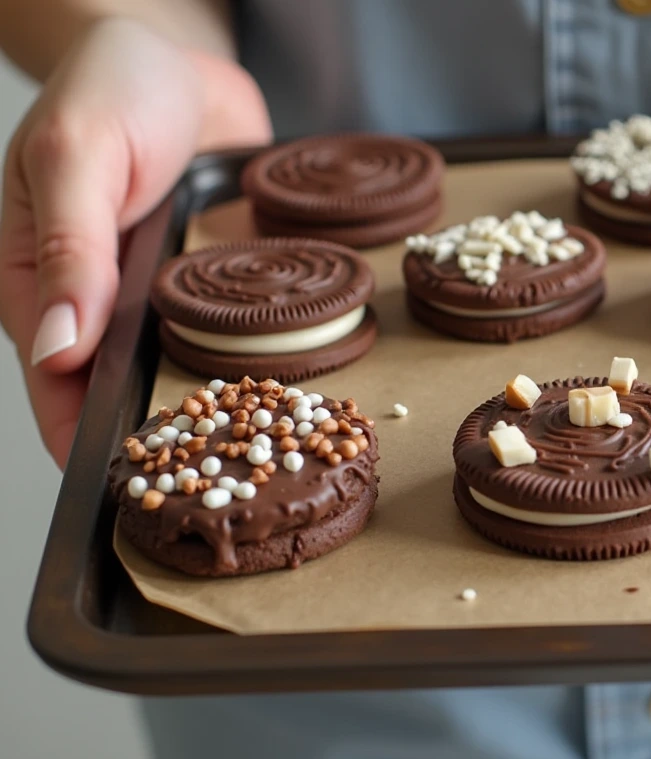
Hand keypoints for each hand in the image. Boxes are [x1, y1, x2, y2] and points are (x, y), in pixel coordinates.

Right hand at [0, 18, 268, 466]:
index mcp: (36, 278)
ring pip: (179, 366)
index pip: (53, 381)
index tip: (126, 488)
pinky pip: (229, 328)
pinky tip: (288, 384)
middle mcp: (97, 296)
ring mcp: (155, 291)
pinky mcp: (210, 279)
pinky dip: (253, 353)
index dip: (83, 438)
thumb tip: (55, 349)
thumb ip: (66, 250)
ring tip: (257, 449)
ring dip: (212, 402)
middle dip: (160, 435)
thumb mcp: (75, 157)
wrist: (178, 53)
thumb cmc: (109, 88)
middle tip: (211, 482)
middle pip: (119, 388)